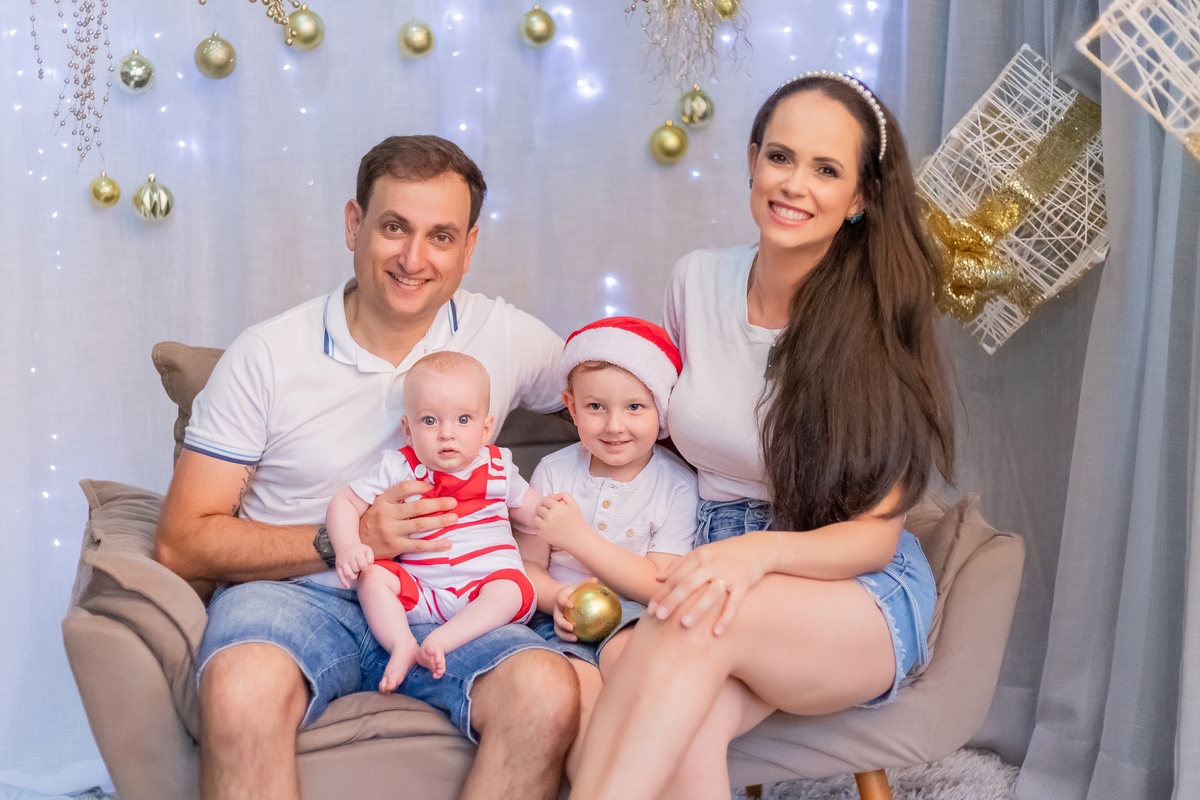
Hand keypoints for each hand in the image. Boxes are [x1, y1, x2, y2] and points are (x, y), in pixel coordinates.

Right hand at [335, 542, 374, 588]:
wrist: (346, 545)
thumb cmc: (359, 550)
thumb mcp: (367, 550)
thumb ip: (370, 558)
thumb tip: (368, 566)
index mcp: (357, 553)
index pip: (363, 565)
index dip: (365, 567)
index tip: (364, 565)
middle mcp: (348, 557)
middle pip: (355, 570)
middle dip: (359, 570)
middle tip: (358, 567)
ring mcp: (342, 562)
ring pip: (348, 574)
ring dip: (353, 576)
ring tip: (355, 573)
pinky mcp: (338, 567)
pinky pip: (340, 576)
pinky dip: (344, 582)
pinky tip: (348, 586)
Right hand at [359, 480, 456, 559]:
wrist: (357, 544)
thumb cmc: (373, 521)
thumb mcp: (379, 504)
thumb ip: (396, 497)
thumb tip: (424, 487)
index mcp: (383, 500)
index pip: (404, 488)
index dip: (421, 486)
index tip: (433, 487)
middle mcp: (387, 515)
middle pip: (417, 507)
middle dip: (438, 504)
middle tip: (453, 502)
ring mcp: (391, 531)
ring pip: (420, 526)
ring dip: (440, 521)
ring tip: (454, 518)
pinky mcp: (395, 546)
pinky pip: (419, 546)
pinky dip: (435, 545)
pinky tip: (447, 543)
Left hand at [533, 493, 587, 548]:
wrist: (578, 538)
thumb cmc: (577, 521)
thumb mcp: (574, 504)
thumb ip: (564, 495)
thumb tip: (555, 496)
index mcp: (556, 507)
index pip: (545, 500)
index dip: (548, 502)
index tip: (552, 507)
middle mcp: (549, 516)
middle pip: (539, 508)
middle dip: (544, 509)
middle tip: (550, 513)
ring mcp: (545, 526)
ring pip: (536, 518)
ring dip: (541, 518)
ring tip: (548, 520)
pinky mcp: (542, 535)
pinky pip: (537, 528)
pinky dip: (541, 528)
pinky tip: (549, 528)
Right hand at [552, 578, 596, 642]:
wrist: (560, 599)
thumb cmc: (572, 592)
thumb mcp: (577, 586)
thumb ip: (585, 583)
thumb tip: (595, 580)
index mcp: (560, 599)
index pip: (561, 600)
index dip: (564, 602)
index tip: (571, 605)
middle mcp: (557, 610)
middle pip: (557, 618)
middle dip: (563, 623)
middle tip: (571, 627)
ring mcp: (557, 620)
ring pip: (558, 628)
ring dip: (565, 634)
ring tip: (575, 638)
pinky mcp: (559, 627)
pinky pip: (561, 634)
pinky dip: (567, 638)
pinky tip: (578, 640)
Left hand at [646, 532, 771, 635]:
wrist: (757, 548)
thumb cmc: (724, 554)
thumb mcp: (701, 554)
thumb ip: (679, 566)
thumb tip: (658, 579)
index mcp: (699, 556)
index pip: (676, 577)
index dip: (662, 593)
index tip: (651, 609)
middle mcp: (712, 564)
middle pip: (689, 583)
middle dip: (673, 600)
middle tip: (659, 617)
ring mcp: (728, 574)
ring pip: (710, 593)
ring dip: (697, 609)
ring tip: (684, 624)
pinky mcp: (744, 583)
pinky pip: (734, 603)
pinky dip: (726, 617)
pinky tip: (717, 632)